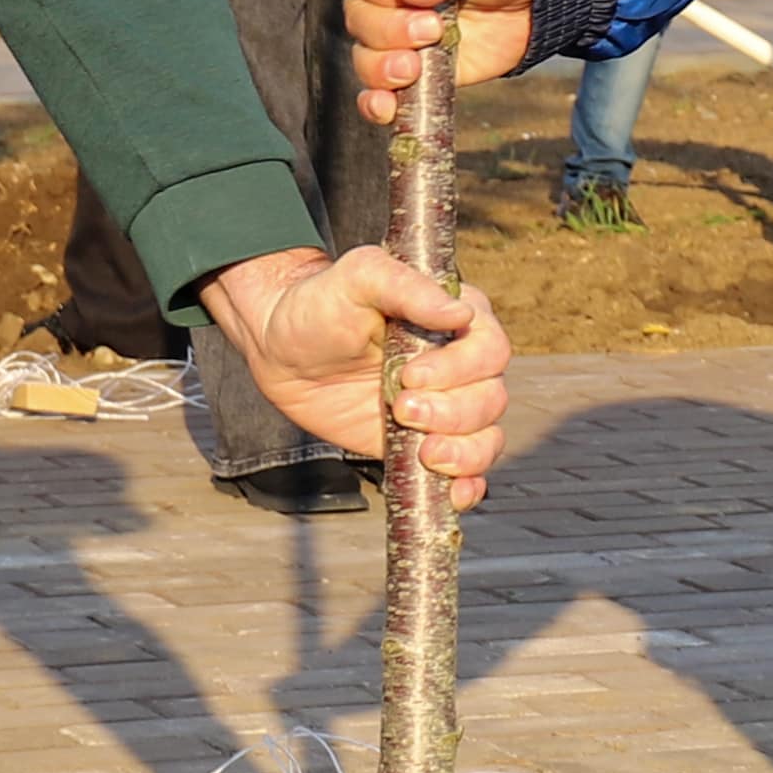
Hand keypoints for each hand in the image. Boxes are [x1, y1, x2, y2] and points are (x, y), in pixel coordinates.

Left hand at [201, 243, 512, 500]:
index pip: (489, 349)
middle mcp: (459, 365)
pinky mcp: (425, 442)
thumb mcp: (358, 278)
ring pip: (485, 437)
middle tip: (401, 409)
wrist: (281, 350)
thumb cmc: (320, 304)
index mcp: (454, 319)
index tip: (409, 376)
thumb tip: (460, 313)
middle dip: (452, 413)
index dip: (459, 370)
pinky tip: (454, 494)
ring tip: (422, 451)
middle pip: (491, 399)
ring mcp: (445, 407)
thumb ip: (407, 288)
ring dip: (463, 452)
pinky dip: (468, 484)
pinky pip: (466, 469)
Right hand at [340, 0, 536, 119]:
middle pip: (359, 18)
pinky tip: (387, 108)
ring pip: (365, 57)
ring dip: (381, 69)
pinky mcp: (416, 69)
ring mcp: (398, 36)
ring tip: (414, 68)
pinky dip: (378, 103)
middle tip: (433, 30)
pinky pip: (381, 92)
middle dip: (389, 31)